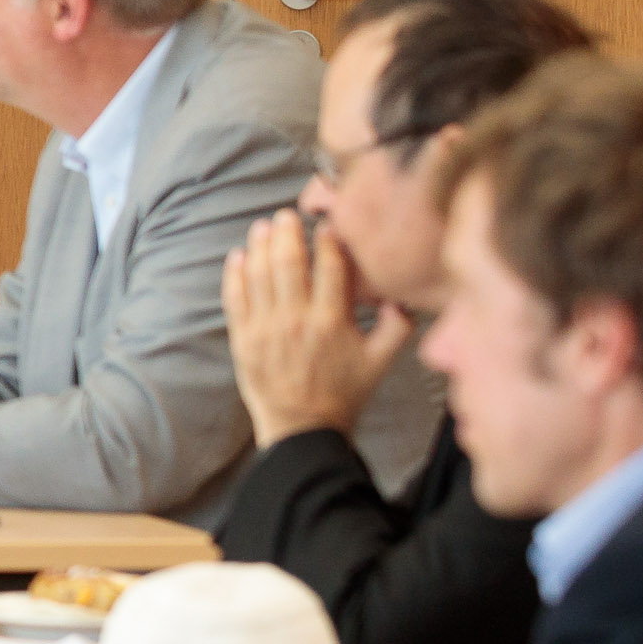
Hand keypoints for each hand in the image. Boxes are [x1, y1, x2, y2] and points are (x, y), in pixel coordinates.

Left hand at [224, 210, 406, 445]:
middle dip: (287, 233)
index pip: (330, 267)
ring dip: (259, 246)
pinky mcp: (242, 341)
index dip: (328, 240)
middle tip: (286, 214)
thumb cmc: (345, 394)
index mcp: (332, 322)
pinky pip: (235, 300)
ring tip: (263, 227)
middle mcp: (296, 321)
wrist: (303, 429)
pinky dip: (235, 275)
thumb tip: (408, 296)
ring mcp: (265, 330)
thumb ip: (398, 327)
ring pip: (259, 276)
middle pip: (289, 263)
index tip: (327, 224)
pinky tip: (238, 256)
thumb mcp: (381, 362)